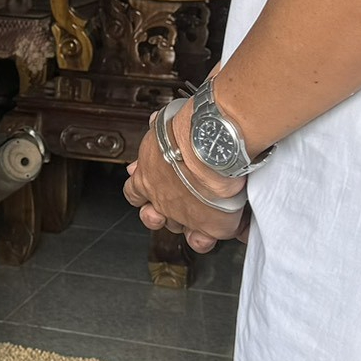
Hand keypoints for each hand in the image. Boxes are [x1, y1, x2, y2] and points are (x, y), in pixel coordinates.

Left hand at [122, 100, 247, 253]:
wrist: (213, 141)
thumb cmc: (191, 127)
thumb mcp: (165, 121)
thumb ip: (158, 127)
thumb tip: (155, 120)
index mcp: (148, 175)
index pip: (135, 191)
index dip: (142, 191)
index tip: (149, 183)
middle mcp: (162, 199)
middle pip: (156, 215)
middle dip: (163, 210)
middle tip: (176, 199)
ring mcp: (183, 214)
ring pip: (177, 228)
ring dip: (186, 224)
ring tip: (197, 213)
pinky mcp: (209, 225)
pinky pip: (209, 240)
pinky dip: (215, 235)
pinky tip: (225, 224)